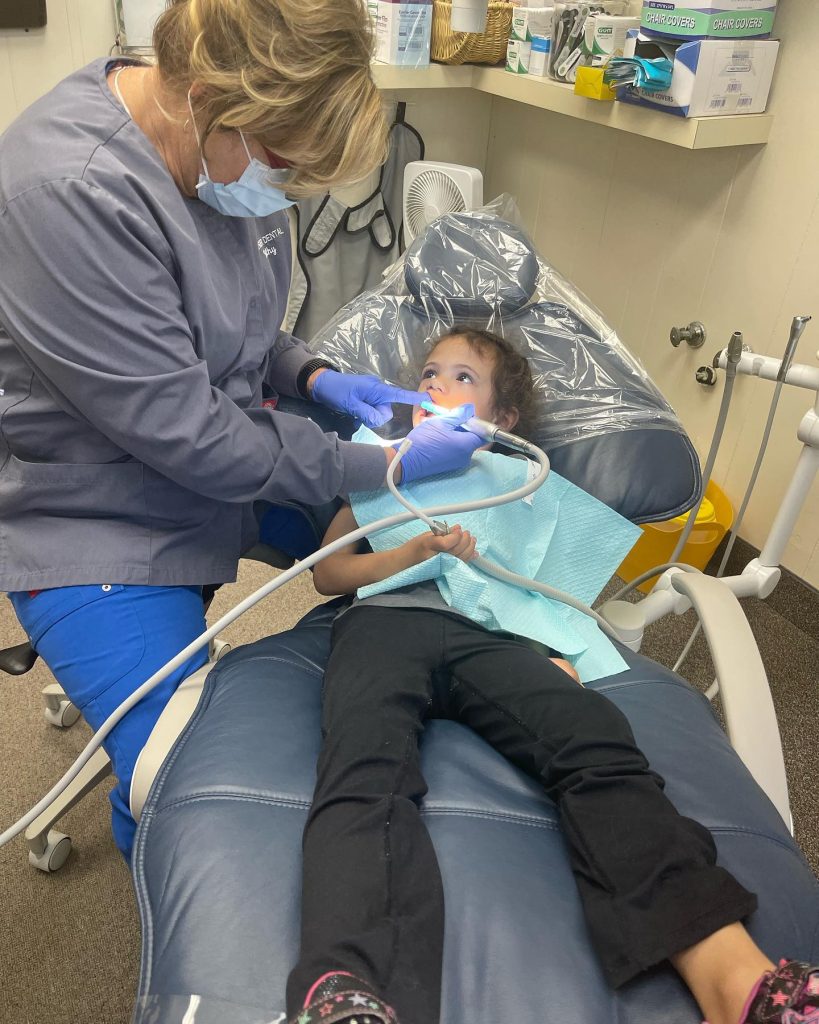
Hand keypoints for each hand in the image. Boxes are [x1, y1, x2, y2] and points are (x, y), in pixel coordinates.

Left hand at [309, 370, 424, 427]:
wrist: (321, 384)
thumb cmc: (336, 391)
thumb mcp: (351, 404)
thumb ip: (367, 413)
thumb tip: (380, 419)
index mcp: (377, 389)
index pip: (399, 395)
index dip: (413, 398)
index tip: (428, 400)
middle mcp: (378, 391)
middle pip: (386, 411)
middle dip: (375, 416)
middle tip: (358, 412)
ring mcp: (372, 395)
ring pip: (379, 412)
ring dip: (369, 415)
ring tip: (354, 410)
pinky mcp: (367, 399)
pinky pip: (373, 410)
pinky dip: (366, 413)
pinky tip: (354, 411)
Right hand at [394, 416, 483, 482]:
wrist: (406, 461)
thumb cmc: (423, 440)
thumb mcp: (440, 422)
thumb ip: (458, 415)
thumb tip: (469, 409)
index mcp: (465, 445)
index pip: (482, 434)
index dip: (476, 424)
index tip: (465, 417)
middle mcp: (465, 457)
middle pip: (472, 439)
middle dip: (464, 428)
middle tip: (449, 421)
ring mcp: (457, 463)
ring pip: (463, 445)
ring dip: (455, 435)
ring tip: (441, 429)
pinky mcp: (449, 466)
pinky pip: (456, 451)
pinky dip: (450, 443)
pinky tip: (438, 439)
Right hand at [409, 525, 476, 564]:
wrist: (406, 564)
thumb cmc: (414, 548)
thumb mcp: (426, 535)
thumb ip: (442, 532)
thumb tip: (457, 529)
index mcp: (428, 546)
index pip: (447, 543)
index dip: (456, 535)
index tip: (458, 528)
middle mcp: (436, 558)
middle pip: (457, 551)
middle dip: (465, 540)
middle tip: (467, 533)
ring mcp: (442, 566)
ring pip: (461, 558)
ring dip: (470, 548)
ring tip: (471, 539)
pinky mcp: (445, 571)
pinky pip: (460, 564)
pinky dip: (469, 557)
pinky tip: (474, 552)